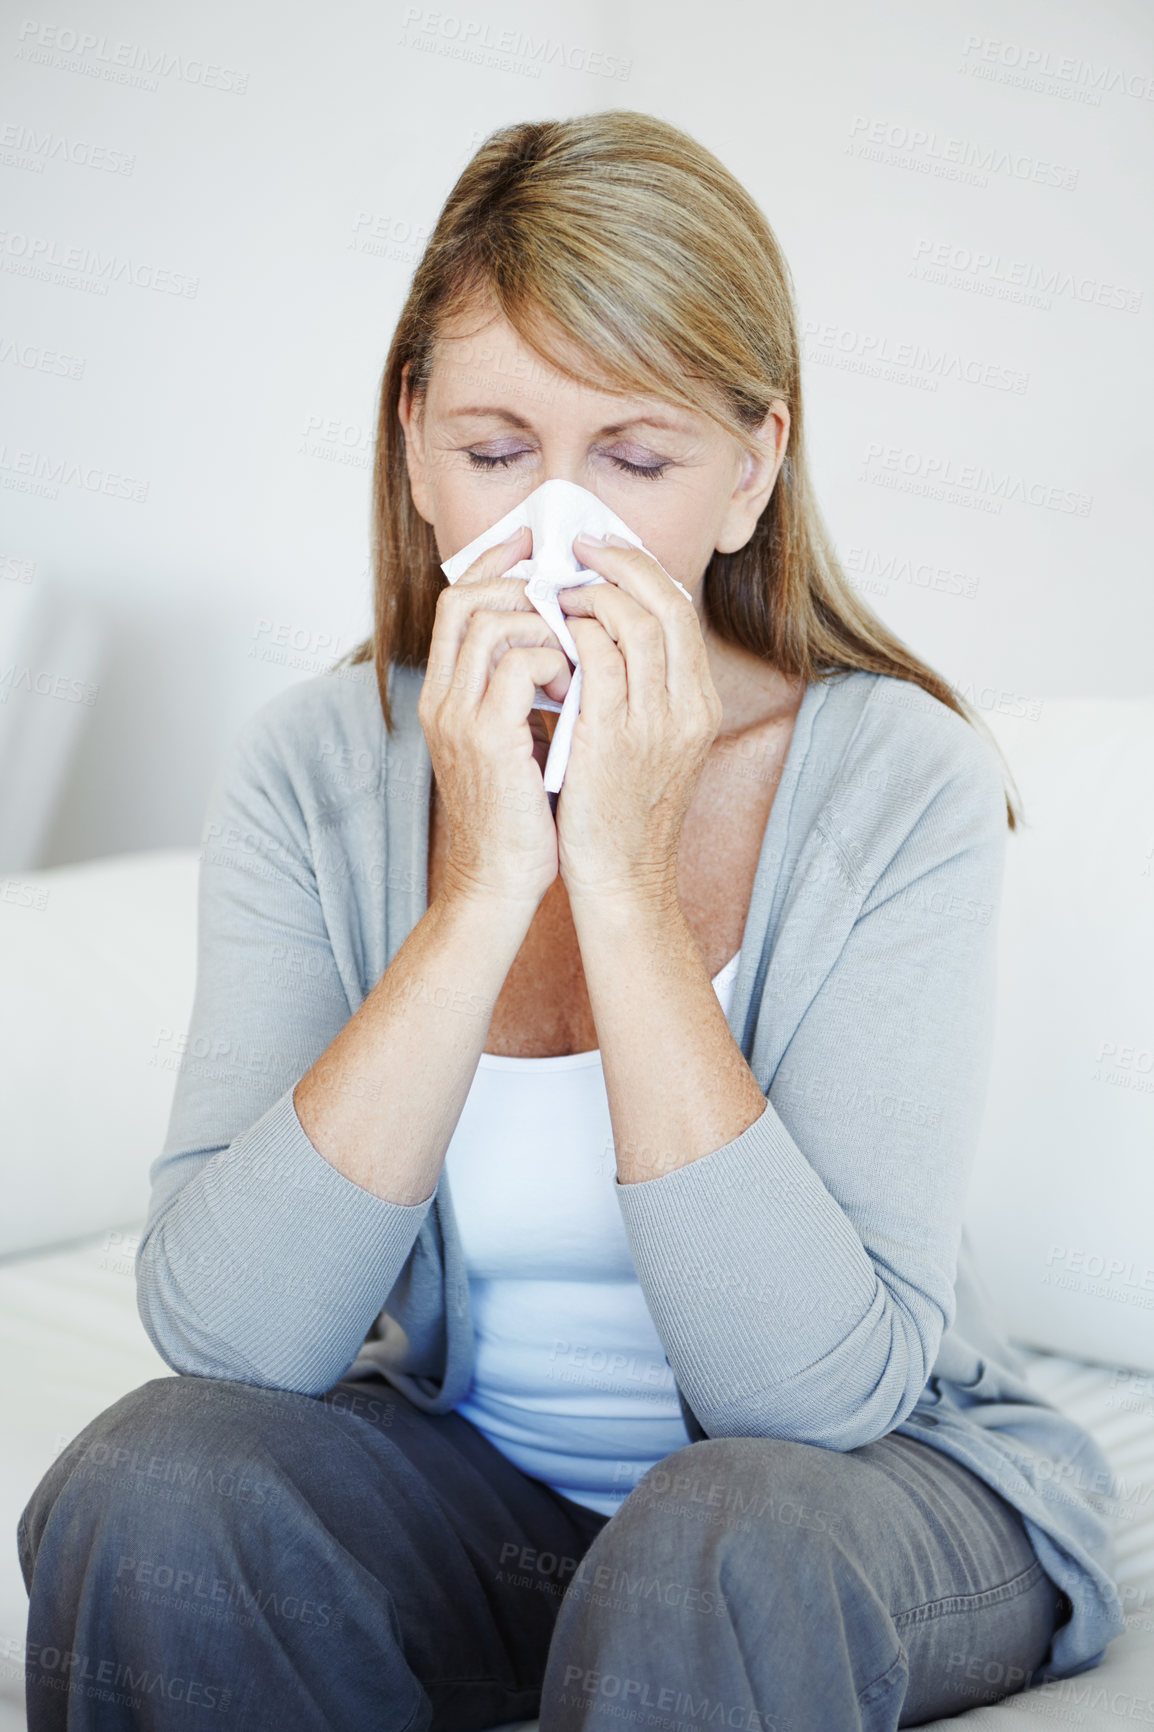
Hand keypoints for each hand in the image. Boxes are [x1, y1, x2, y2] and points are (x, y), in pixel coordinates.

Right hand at [418, 524, 572, 910]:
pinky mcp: (486, 739)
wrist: (498, 882)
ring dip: (547, 628)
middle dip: (522, 582)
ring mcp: (458, 716)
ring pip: (495, 623)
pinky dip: (555, 663)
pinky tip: (576, 691)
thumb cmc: (517, 816)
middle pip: (466, 598)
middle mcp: (441, 697)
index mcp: (444, 693)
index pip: (456, 600)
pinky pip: (519, 665)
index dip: (495, 563)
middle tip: (568, 592)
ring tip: (577, 660)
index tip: (535, 543)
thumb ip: (521, 690)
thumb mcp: (513, 739)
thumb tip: (561, 641)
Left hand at [554, 533, 722, 903]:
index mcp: (698, 704)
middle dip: (621, 563)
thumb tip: (602, 633)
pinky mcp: (616, 737)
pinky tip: (548, 631)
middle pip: (666, 601)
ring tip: (558, 587)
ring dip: (591, 593)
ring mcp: (656, 721)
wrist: (622, 877)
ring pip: (633, 620)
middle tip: (579, 547)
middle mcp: (687, 706)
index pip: (681, 611)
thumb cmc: (621, 811)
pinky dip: (572, 632)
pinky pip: (596, 657)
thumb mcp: (650, 743)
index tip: (606, 551)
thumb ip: (639, 691)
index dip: (643, 571)